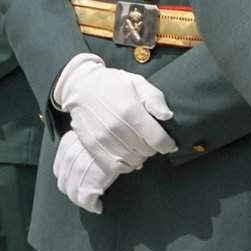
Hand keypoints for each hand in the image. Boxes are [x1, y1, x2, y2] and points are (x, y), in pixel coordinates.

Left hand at [51, 132, 118, 213]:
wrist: (123, 137)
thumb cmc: (113, 134)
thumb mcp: (95, 135)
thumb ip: (89, 145)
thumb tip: (94, 157)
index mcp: (67, 144)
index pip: (59, 169)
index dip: (68, 178)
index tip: (76, 181)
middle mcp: (69, 157)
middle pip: (63, 183)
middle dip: (73, 190)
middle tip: (85, 192)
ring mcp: (77, 171)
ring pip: (72, 194)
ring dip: (82, 200)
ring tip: (92, 201)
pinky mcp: (89, 183)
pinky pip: (85, 201)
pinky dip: (92, 206)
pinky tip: (98, 206)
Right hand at [55, 55, 174, 174]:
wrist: (81, 86)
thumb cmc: (113, 84)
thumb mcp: (138, 83)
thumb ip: (155, 99)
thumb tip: (167, 117)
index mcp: (131, 111)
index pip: (158, 140)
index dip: (168, 144)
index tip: (169, 143)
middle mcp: (117, 127)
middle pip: (147, 151)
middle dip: (153, 147)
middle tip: (149, 138)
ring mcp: (103, 139)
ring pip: (133, 161)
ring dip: (140, 156)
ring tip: (138, 145)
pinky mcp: (93, 146)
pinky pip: (116, 167)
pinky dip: (125, 165)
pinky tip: (127, 154)